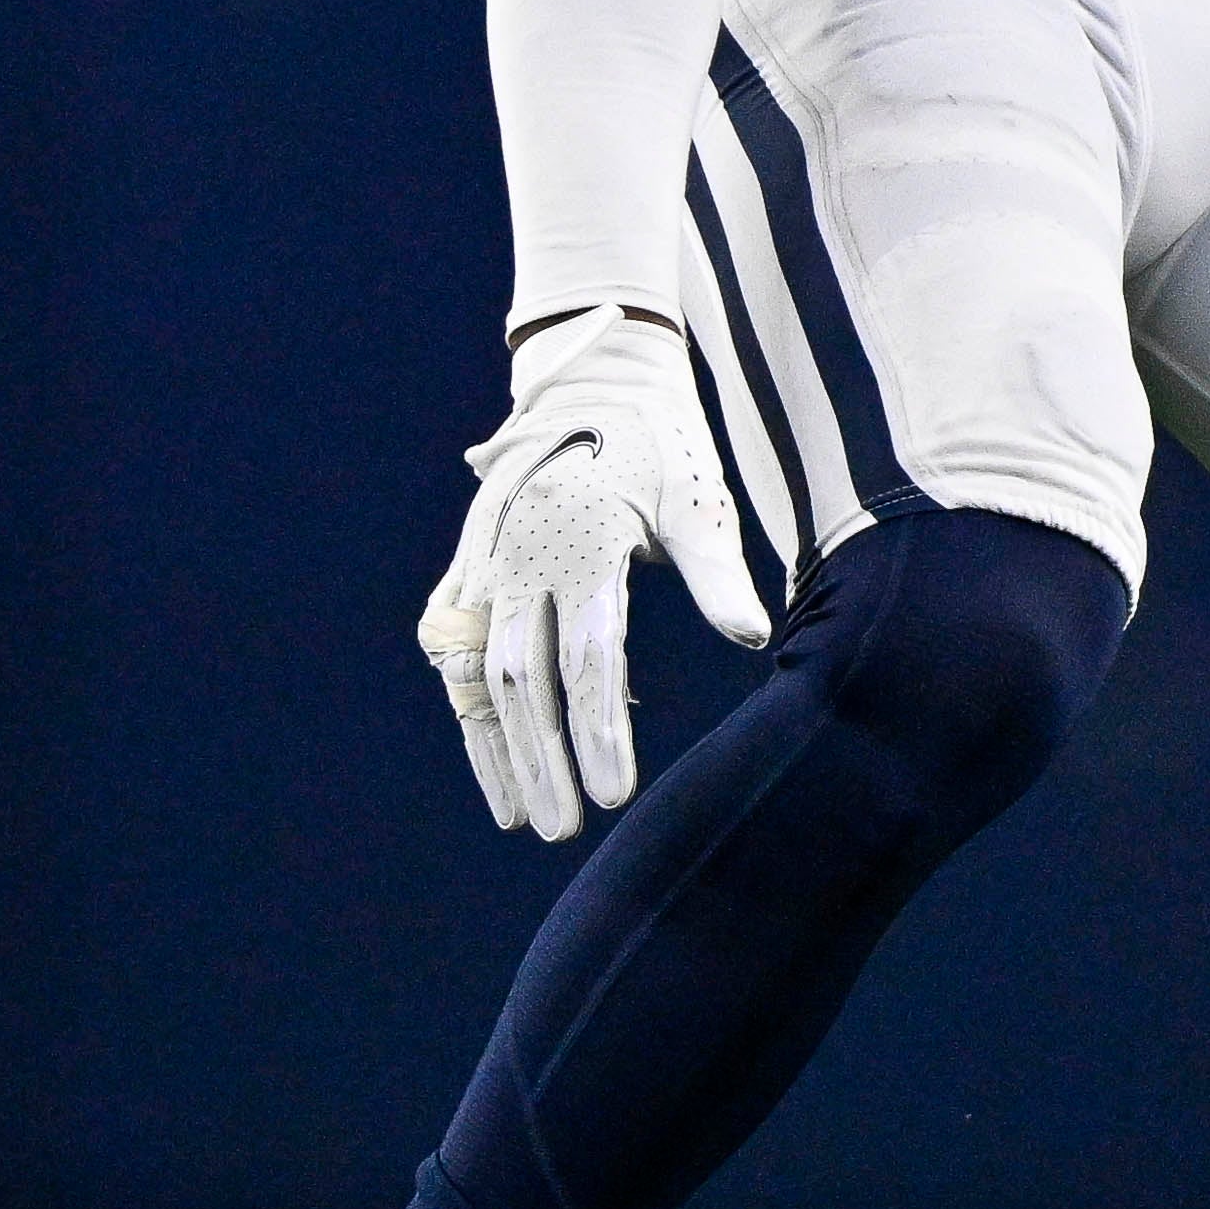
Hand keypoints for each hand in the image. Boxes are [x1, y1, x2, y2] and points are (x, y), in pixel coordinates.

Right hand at [417, 310, 778, 838]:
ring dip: (494, 748)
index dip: (600, 733)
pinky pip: (455, 651)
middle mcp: (517, 556)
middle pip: (519, 679)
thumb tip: (754, 636)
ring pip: (473, 672)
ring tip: (520, 815)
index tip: (613, 797)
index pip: (589, 659)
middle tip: (563, 830)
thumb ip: (717, 569)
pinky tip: (491, 756)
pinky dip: (469, 708)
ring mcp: (483, 562)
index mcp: (579, 541)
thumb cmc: (661, 443)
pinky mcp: (468, 567)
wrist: (593, 379)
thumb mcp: (697, 495)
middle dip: (540, 761)